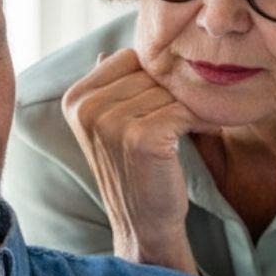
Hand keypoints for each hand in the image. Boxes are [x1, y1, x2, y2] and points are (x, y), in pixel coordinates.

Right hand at [61, 48, 209, 273]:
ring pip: (170, 90)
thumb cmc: (135, 170)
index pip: (129, 57)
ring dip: (188, 107)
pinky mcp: (140, 138)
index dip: (153, 79)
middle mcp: (87, 108)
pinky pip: (184, 109)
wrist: (144, 223)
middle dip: (173, 93)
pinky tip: (197, 136)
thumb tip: (104, 52)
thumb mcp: (111, 125)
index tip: (158, 106)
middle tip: (180, 120)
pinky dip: (200, 120)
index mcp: (75, 99)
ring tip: (188, 130)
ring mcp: (110, 123)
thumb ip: (108, 87)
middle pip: (151, 72)